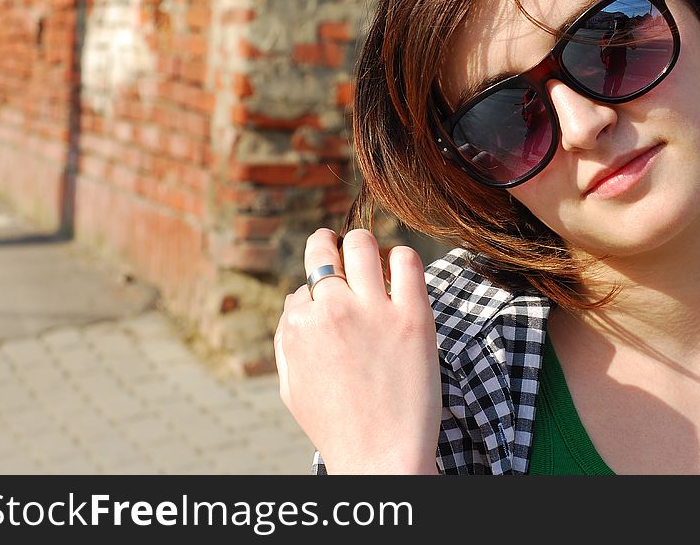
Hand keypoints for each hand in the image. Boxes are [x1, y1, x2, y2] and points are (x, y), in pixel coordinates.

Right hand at [274, 228, 440, 473]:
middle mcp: (331, 310)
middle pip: (323, 247)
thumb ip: (287, 340)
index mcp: (298, 326)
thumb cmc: (336, 427)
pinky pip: (406, 259)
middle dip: (329, 246)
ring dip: (363, 246)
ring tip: (373, 261)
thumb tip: (297, 301)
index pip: (304, 287)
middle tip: (342, 253)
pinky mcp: (412, 315)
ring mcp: (372, 310)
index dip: (318, 297)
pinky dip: (401, 258)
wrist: (382, 458)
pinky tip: (401, 275)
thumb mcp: (290, 386)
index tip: (333, 309)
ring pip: (361, 242)